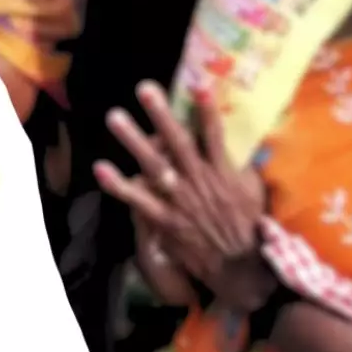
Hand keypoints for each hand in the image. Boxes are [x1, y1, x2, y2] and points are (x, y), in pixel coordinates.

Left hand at [96, 83, 274, 310]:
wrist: (239, 266)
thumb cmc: (246, 223)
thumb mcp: (252, 189)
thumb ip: (239, 162)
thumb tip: (235, 136)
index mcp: (222, 171)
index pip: (214, 135)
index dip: (207, 110)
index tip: (198, 84)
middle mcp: (198, 180)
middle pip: (178, 142)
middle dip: (162, 114)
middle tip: (144, 89)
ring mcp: (179, 199)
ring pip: (154, 165)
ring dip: (133, 140)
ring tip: (115, 116)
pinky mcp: (164, 218)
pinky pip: (138, 199)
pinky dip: (119, 185)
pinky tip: (99, 167)